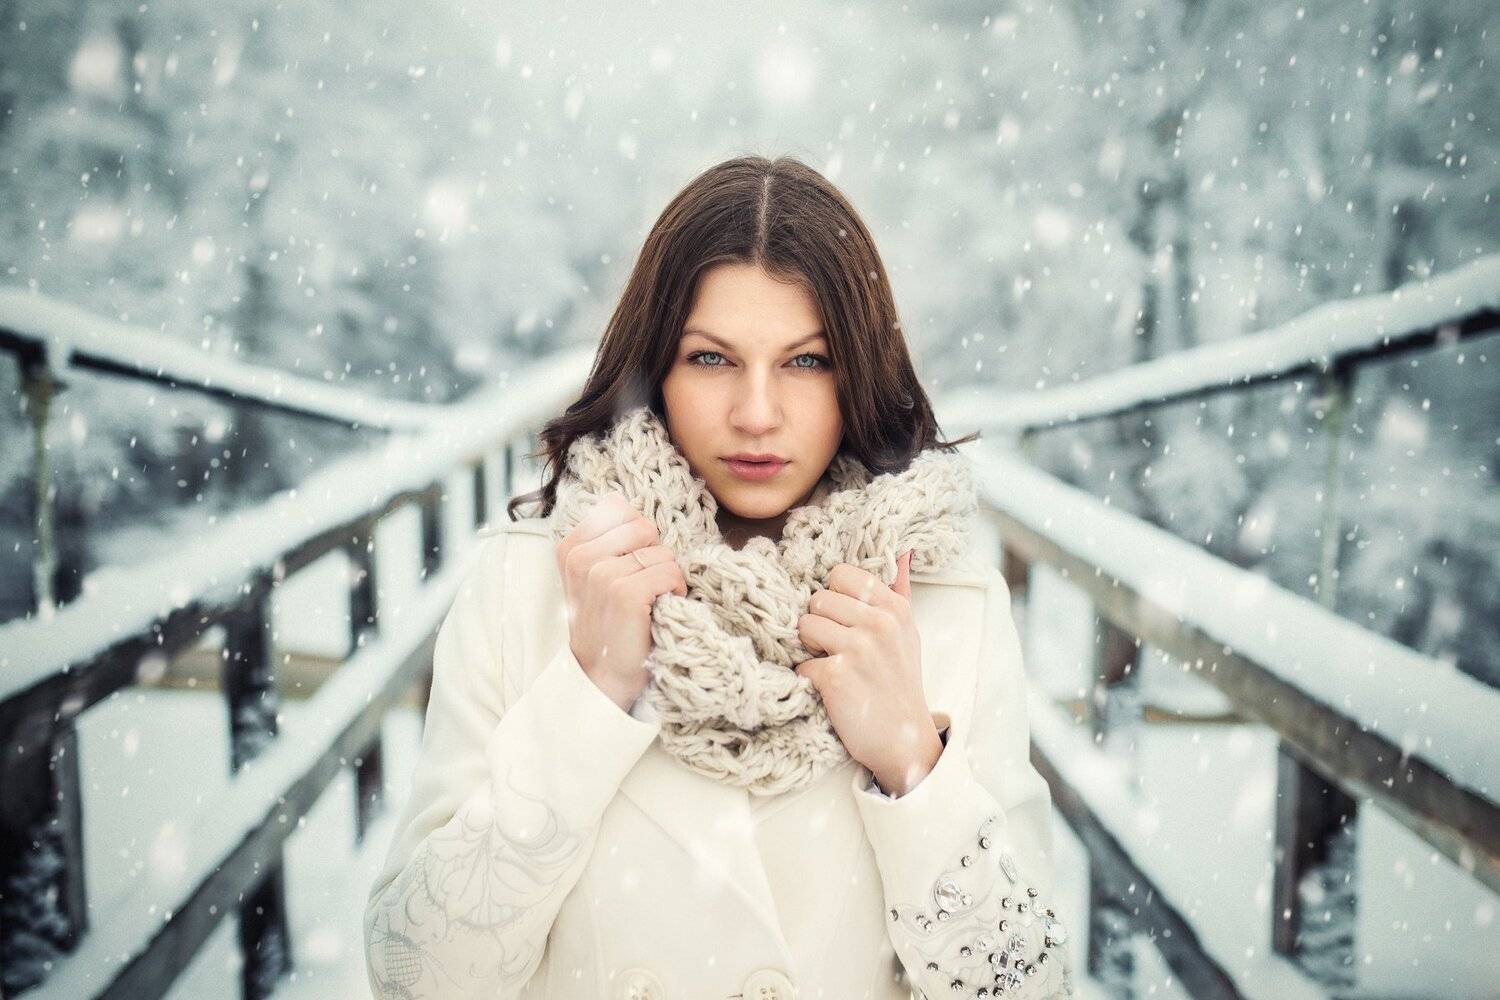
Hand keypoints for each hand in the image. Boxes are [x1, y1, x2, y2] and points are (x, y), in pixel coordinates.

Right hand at [554, 492, 685, 711]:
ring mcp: (602, 574)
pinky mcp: (626, 593)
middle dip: (655, 555)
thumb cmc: (606, 623)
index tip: (628, 569)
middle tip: (643, 587)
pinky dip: (676, 591)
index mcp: (570, 547)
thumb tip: (623, 501)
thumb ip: (605, 538)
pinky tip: (660, 610)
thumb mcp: (592, 576)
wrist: (600, 676)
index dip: (638, 539)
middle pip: (644, 528)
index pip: (620, 510)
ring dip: (667, 578)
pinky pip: (670, 572)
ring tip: (649, 602)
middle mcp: (581, 557)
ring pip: (662, 553)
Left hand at [794, 549, 943, 795]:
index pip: (841, 574)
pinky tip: (827, 689)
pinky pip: (801, 663)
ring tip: (830, 664)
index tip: (842, 618)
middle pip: (818, 598)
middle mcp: (879, 623)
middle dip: (818, 623)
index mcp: (895, 608)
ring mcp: (858, 649)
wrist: (904, 739)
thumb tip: (901, 553)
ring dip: (809, 648)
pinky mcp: (837, 677)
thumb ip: (900, 592)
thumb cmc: (899, 683)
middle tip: (833, 647)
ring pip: (805, 625)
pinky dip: (808, 678)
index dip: (833, 595)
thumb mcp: (908, 634)